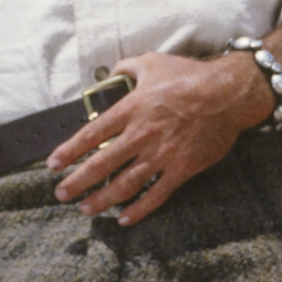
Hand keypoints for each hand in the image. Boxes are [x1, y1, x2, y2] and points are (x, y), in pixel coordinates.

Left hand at [47, 50, 271, 225]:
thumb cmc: (190, 76)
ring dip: (102, 200)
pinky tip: (124, 219)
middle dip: (77, 182)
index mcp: (130, 110)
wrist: (227, 93)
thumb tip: (113, 72)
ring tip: (86, 209)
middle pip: (101, 165)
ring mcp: (161, 155)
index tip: (54, 165)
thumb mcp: (153, 62)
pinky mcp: (181, 169)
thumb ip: (128, 68)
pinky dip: (139, 210)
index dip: (69, 152)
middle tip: (61, 194)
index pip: (90, 135)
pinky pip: (156, 195)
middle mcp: (141, 135)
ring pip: (124, 184)